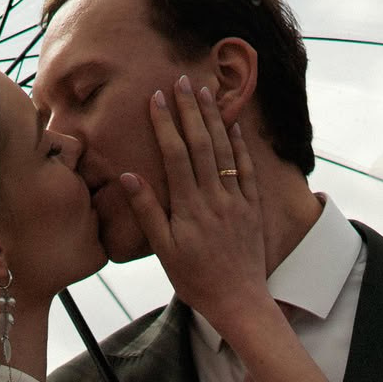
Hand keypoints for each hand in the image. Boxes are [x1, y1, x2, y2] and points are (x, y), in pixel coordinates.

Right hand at [118, 77, 274, 333]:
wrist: (239, 300)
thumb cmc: (195, 279)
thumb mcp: (164, 250)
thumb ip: (148, 212)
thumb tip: (129, 176)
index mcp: (190, 207)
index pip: (176, 154)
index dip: (166, 123)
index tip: (156, 97)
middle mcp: (215, 198)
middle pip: (202, 144)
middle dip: (191, 110)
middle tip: (183, 81)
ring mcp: (237, 200)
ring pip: (225, 151)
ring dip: (215, 119)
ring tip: (207, 92)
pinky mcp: (253, 207)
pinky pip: (246, 169)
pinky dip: (239, 145)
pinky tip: (233, 125)